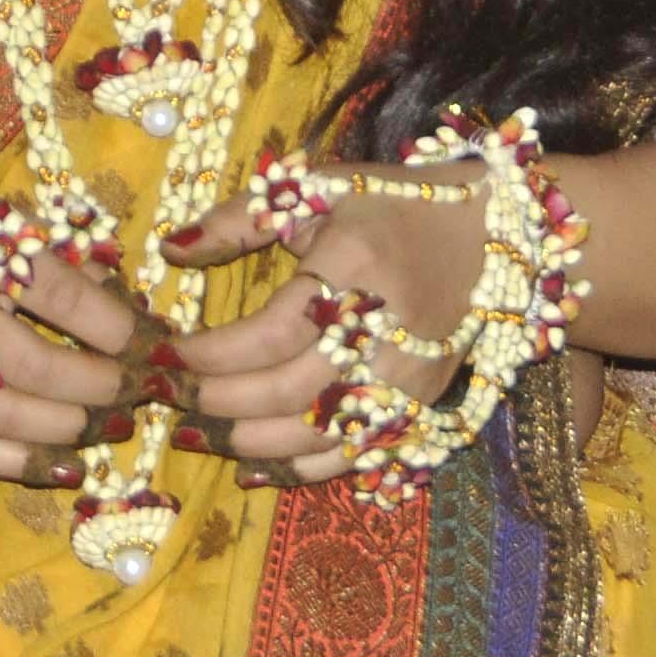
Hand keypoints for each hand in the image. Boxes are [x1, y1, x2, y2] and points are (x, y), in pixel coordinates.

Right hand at [0, 178, 151, 488]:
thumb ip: (61, 258)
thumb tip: (129, 308)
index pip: (60, 294)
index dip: (118, 326)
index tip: (157, 343)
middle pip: (34, 362)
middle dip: (100, 383)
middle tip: (141, 390)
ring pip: (4, 412)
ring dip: (70, 425)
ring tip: (114, 425)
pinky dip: (23, 463)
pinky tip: (70, 465)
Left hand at [146, 161, 487, 488]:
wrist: (491, 234)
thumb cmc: (393, 204)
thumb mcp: (318, 188)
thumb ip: (240, 218)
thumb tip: (170, 250)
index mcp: (356, 265)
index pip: (271, 332)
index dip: (211, 353)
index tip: (163, 354)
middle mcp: (387, 329)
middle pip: (288, 391)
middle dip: (217, 401)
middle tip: (167, 396)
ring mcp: (410, 377)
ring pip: (317, 434)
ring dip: (248, 441)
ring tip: (194, 433)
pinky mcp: (423, 406)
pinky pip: (353, 455)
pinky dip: (300, 467)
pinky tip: (252, 464)